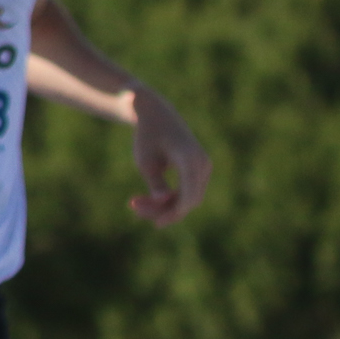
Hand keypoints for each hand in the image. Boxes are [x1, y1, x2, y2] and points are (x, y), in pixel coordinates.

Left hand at [126, 87, 208, 226]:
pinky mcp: (200, 170)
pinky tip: (146, 200)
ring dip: (166, 206)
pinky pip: (189, 191)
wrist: (157, 115)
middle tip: (135, 209)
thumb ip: (155, 183)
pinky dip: (170, 198)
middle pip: (189, 199)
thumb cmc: (147, 136)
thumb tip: (164, 202)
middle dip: (165, 210)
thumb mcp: (145, 161)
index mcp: (189, 158)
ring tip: (135, 204)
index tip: (156, 223)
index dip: (174, 212)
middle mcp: (202, 162)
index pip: (189, 194)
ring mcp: (204, 167)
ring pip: (189, 198)